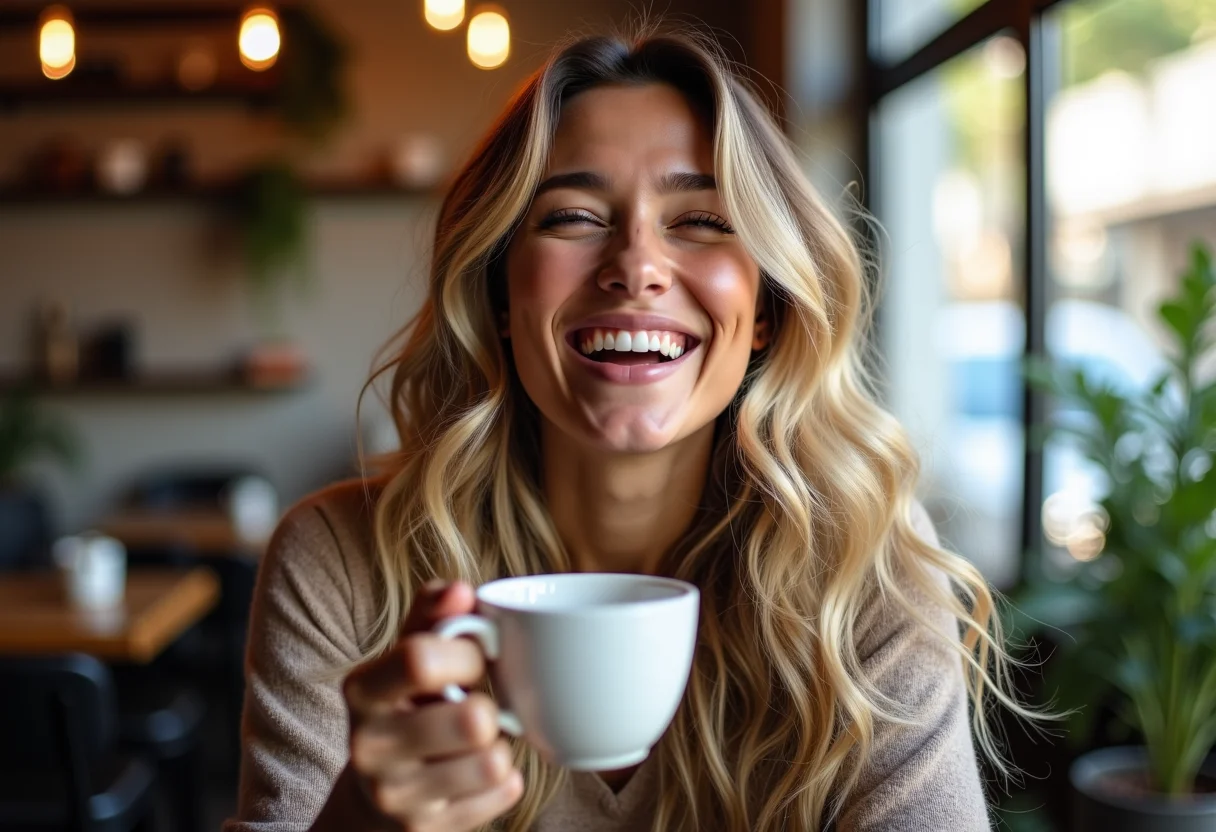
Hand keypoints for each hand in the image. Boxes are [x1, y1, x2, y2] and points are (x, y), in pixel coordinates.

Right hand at [341, 582, 523, 831]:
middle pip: (471, 719)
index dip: (468, 655)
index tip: (475, 660)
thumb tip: (461, 590)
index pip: (422, 660)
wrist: (373, 799)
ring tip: (476, 742)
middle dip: (489, 708)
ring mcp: (396, 794)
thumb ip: (432, 615)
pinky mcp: (425, 828)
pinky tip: (478, 773)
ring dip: (499, 746)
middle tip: (476, 707)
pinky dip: (505, 779)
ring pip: (492, 761)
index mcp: (362, 690)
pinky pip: (504, 793)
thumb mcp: (406, 655)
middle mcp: (369, 744)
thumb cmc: (404, 708)